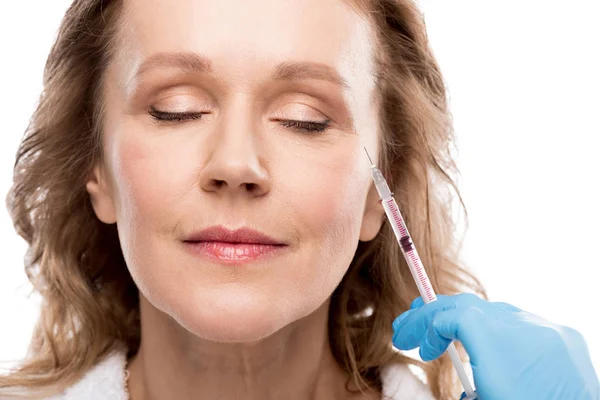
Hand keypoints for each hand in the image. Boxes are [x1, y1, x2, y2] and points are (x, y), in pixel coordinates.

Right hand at [391, 294, 598, 399]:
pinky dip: (496, 328)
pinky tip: (484, 342)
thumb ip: (456, 375)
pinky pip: (522, 323)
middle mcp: (526, 329)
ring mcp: (549, 331)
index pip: (453, 315)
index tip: (418, 350)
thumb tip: (445, 356)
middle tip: (409, 325)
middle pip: (470, 305)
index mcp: (499, 345)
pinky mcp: (566, 339)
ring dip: (464, 318)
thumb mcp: (480, 399)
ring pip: (495, 310)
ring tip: (444, 330)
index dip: (426, 327)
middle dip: (434, 313)